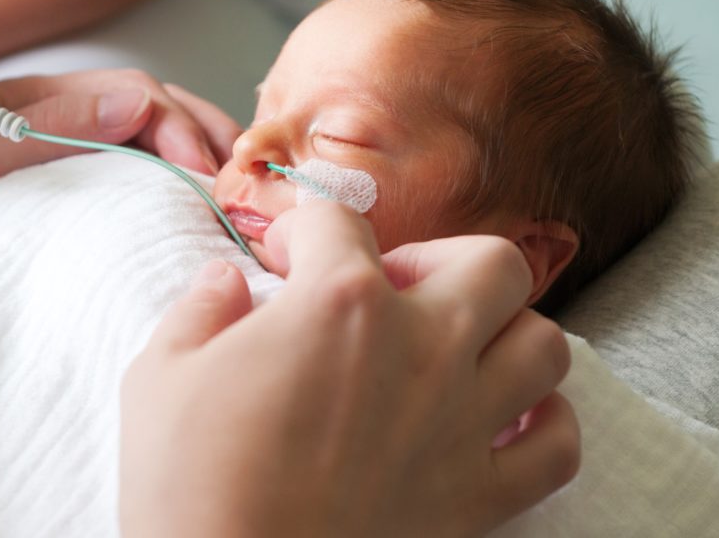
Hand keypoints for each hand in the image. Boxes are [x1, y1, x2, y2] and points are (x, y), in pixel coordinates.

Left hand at [0, 67, 241, 233]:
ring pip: (152, 142)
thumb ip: (39, 123)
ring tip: (231, 199)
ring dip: (198, 160)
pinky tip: (192, 213)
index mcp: (37, 101)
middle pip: (155, 110)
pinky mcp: (65, 194)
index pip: (137, 93)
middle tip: (240, 185)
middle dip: (205, 137)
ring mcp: (64, 156)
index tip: (206, 178)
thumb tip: (133, 100)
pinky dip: (173, 187)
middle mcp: (56, 120)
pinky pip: (133, 177)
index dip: (181, 128)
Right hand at [120, 202, 578, 537]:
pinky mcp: (478, 498)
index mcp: (339, 302)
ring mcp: (460, 423)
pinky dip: (543, 425)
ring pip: (544, 345)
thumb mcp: (160, 376)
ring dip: (506, 334)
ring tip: (456, 347)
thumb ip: (199, 309)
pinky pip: (557, 448)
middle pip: (494, 262)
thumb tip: (224, 282)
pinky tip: (502, 420)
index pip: (339, 220)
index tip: (286, 256)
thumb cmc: (188, 482)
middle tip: (392, 289)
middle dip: (443, 259)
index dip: (303, 229)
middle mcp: (420, 347)